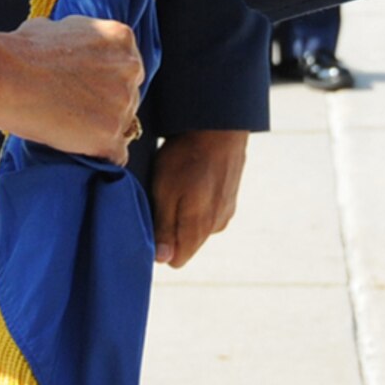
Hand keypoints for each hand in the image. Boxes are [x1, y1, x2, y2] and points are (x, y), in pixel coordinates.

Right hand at [0, 12, 143, 162]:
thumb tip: (73, 49)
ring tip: (70, 129)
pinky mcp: (110, 135)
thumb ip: (79, 40)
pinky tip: (79, 150)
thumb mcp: (60, 27)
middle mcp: (130, 69)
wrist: (4, 76)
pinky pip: (117, 155)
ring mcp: (122, 103)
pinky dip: (100, 156)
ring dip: (102, 130)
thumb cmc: (22, 50)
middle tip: (75, 110)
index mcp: (121, 39)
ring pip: (123, 126)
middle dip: (106, 105)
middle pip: (129, 96)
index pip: (125, 68)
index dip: (103, 81)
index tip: (84, 89)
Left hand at [149, 129, 248, 266]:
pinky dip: (199, 198)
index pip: (176, 260)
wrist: (220, 123)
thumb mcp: (165, 190)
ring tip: (179, 181)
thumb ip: (165, 228)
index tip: (152, 217)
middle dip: (172, 225)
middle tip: (163, 195)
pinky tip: (194, 176)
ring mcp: (227, 211)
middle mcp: (217, 227)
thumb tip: (161, 260)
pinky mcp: (231, 196)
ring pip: (197, 225)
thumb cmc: (187, 156)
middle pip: (186, 242)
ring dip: (186, 210)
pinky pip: (209, 209)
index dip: (159, 243)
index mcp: (200, 230)